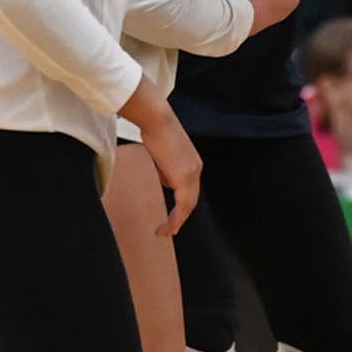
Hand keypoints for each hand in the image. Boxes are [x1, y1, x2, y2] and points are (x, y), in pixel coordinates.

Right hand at [118, 78, 201, 235]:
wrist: (157, 119)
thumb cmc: (155, 129)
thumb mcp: (163, 152)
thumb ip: (166, 167)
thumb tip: (166, 179)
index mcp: (192, 162)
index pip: (190, 189)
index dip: (183, 205)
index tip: (174, 216)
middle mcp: (196, 169)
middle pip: (191, 200)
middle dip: (181, 217)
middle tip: (170, 230)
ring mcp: (192, 173)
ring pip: (188, 206)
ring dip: (176, 221)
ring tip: (164, 232)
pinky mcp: (183, 178)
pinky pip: (182, 206)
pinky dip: (175, 219)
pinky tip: (165, 227)